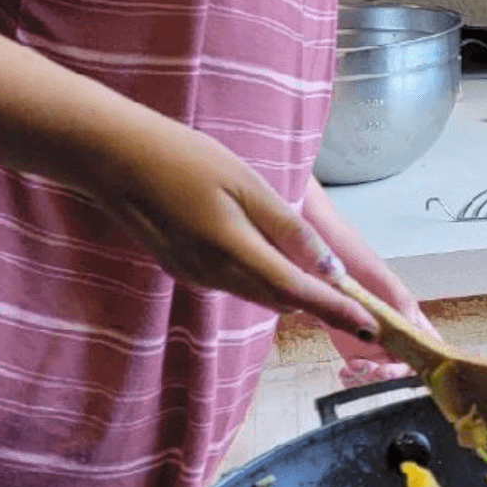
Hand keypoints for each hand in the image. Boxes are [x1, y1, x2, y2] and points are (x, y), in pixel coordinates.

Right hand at [85, 117, 378, 338]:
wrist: (115, 159)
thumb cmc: (185, 159)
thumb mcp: (247, 184)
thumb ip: (288, 229)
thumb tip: (329, 267)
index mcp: (233, 250)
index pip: (297, 292)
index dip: (337, 310)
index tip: (371, 327)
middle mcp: (214, 274)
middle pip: (281, 300)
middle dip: (320, 304)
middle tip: (358, 304)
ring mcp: (196, 276)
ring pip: (259, 294)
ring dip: (292, 291)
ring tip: (325, 282)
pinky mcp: (185, 271)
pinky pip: (236, 282)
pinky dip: (262, 277)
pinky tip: (267, 253)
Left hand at [298, 176, 441, 387]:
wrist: (304, 234)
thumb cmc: (341, 244)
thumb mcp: (373, 271)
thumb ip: (396, 298)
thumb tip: (416, 327)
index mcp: (403, 306)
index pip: (427, 340)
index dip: (424, 360)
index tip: (405, 367)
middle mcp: (388, 320)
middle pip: (403, 360)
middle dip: (391, 373)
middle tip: (373, 369)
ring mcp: (366, 328)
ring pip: (380, 365)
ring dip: (371, 376)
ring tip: (354, 370)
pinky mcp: (343, 333)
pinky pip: (357, 363)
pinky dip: (354, 374)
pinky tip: (345, 371)